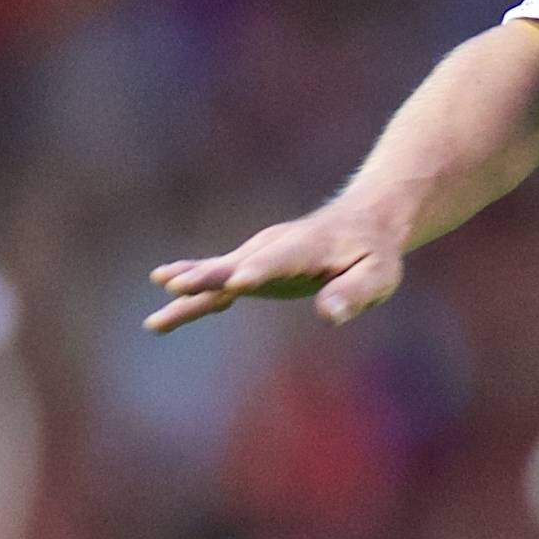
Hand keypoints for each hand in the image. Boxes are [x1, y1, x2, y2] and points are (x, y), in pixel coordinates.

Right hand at [146, 195, 412, 331]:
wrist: (361, 223)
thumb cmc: (373, 253)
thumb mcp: (379, 275)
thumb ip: (354, 294)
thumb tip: (329, 316)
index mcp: (305, 249)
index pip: (278, 262)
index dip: (258, 272)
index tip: (236, 283)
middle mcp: (273, 248)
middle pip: (235, 265)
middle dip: (206, 277)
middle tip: (175, 286)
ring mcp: (258, 255)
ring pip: (218, 273)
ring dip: (188, 284)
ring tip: (159, 294)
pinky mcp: (251, 266)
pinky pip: (217, 277)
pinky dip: (192, 282)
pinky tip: (165, 285)